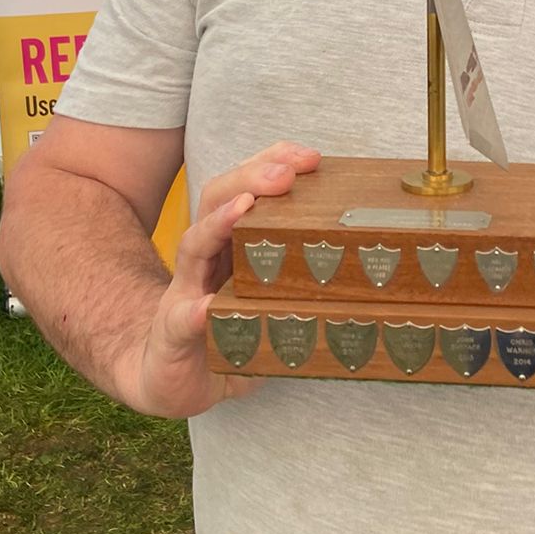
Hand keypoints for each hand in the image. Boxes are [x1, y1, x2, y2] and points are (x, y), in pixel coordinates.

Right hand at [134, 141, 320, 417]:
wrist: (173, 377)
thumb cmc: (232, 333)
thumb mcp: (269, 297)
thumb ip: (298, 274)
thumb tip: (362, 254)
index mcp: (233, 243)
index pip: (248, 188)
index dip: (273, 164)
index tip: (309, 156)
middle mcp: (207, 259)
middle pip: (218, 200)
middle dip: (250, 178)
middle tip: (285, 174)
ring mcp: (185, 293)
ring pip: (194, 244)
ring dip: (218, 222)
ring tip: (244, 206)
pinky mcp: (173, 333)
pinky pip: (180, 320)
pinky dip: (192, 312)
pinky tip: (203, 308)